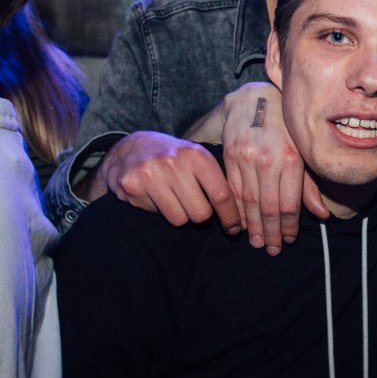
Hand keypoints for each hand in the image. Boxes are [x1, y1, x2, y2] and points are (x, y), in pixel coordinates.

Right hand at [84, 131, 240, 232]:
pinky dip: (158, 210)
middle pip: (201, 214)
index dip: (231, 217)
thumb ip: (218, 179)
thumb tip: (245, 213)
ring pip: (179, 219)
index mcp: (197, 155)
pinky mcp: (132, 185)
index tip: (236, 229)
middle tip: (195, 206)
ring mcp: (151, 173)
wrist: (131, 148)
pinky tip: (154, 194)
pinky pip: (156, 214)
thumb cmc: (174, 158)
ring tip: (173, 197)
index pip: (221, 195)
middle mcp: (174, 162)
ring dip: (180, 214)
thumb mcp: (198, 159)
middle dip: (201, 216)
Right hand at [219, 82, 327, 254]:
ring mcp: (246, 158)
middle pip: (268, 207)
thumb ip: (310, 185)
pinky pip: (233, 191)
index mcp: (291, 159)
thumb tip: (323, 215)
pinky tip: (241, 223)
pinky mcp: (229, 156)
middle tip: (271, 250)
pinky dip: (237, 210)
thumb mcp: (303, 152)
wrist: (254, 101)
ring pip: (248, 202)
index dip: (288, 227)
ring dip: (252, 226)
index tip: (288, 240)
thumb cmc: (286, 129)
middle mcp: (268, 159)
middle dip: (270, 232)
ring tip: (256, 242)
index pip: (288, 204)